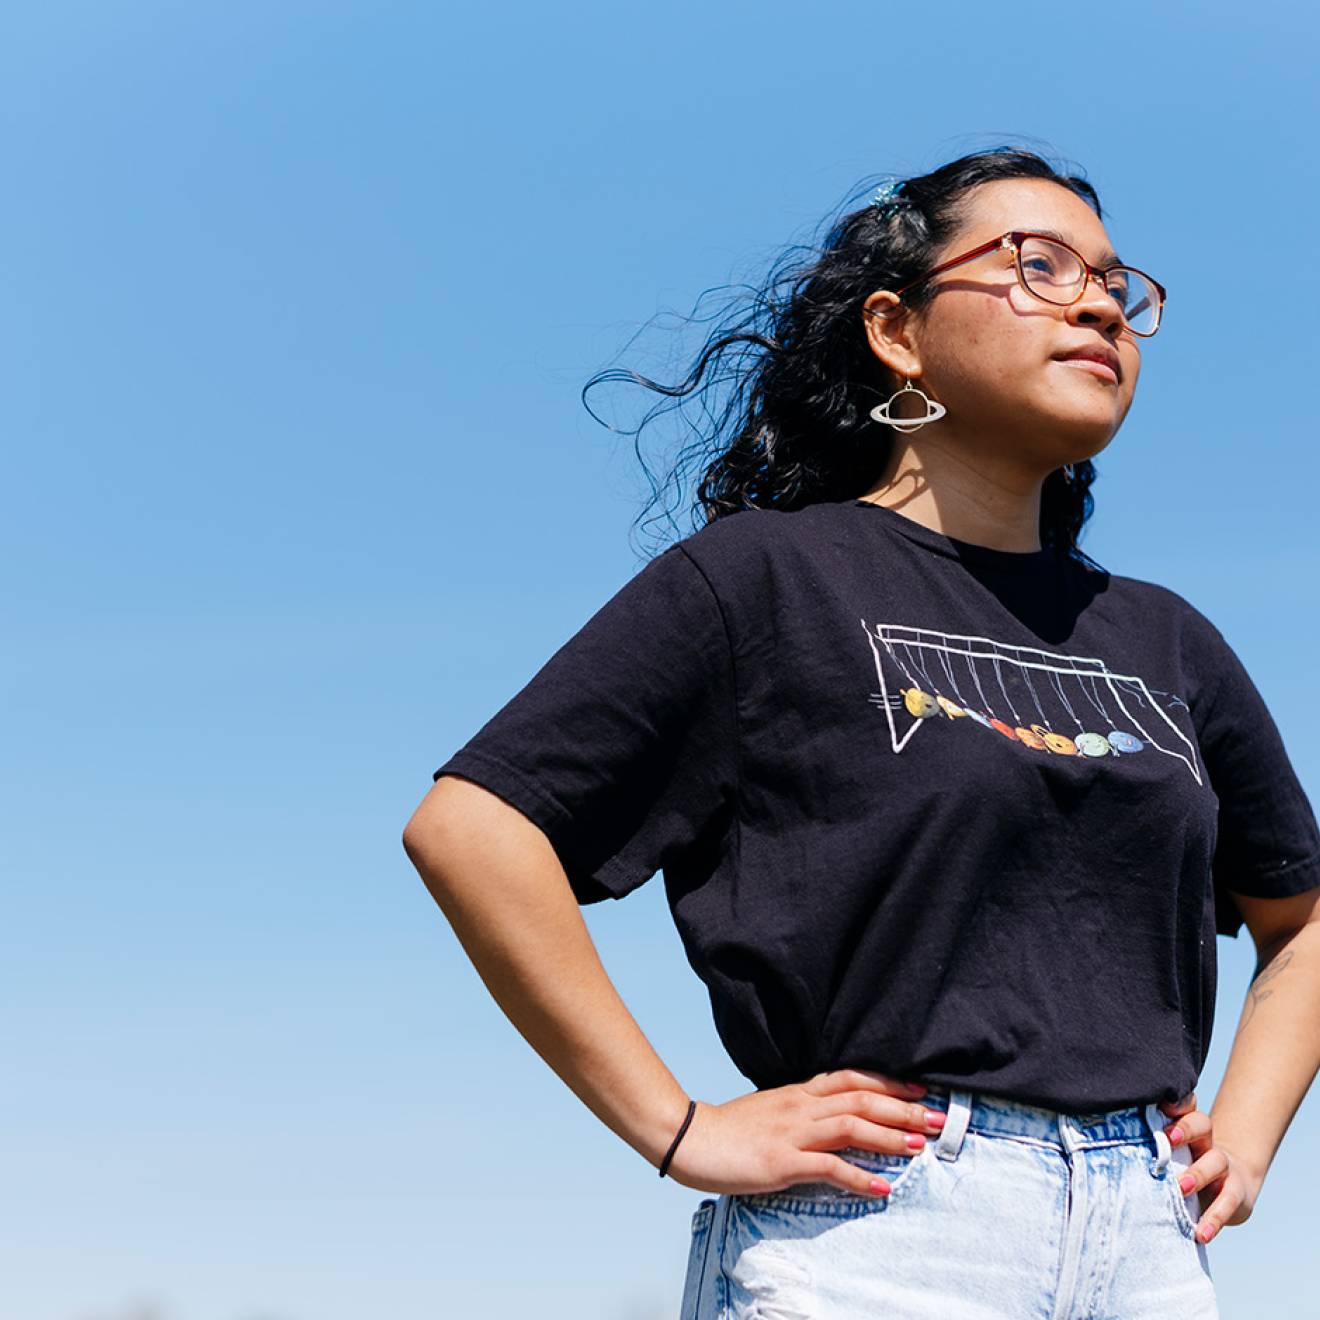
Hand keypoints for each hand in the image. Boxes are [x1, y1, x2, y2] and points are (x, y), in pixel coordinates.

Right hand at [663, 1068, 945, 1198]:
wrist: (690, 1138)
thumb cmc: (730, 1129)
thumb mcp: (771, 1109)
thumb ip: (801, 1109)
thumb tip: (832, 1115)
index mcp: (798, 1092)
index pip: (851, 1078)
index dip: (888, 1082)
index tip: (920, 1090)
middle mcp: (801, 1106)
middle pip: (861, 1099)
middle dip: (904, 1108)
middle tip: (938, 1118)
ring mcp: (792, 1132)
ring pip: (851, 1125)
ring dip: (889, 1136)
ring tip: (919, 1147)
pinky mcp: (783, 1162)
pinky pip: (828, 1167)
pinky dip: (859, 1177)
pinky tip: (882, 1188)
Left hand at [1158, 1090, 1262, 1243]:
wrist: (1231, 1188)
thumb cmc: (1183, 1167)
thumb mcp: (1166, 1154)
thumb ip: (1143, 1149)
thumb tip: (1098, 1150)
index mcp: (1185, 1127)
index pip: (1185, 1106)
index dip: (1177, 1101)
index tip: (1162, 1103)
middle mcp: (1205, 1141)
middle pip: (1202, 1124)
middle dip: (1185, 1129)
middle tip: (1167, 1139)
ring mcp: (1223, 1165)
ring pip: (1216, 1160)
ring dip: (1197, 1174)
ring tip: (1180, 1188)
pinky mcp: (1236, 1192)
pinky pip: (1229, 1202)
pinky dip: (1214, 1218)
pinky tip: (1201, 1234)